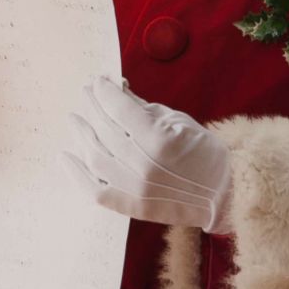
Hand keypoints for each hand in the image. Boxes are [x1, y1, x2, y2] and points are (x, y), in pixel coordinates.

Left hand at [60, 76, 232, 233]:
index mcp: (158, 140)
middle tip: (86, 93)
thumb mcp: (178, 121)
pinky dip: (77, 174)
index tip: (99, 81)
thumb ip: (143, 107)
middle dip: (93, 106)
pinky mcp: (131, 206)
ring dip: (82, 134)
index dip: (105, 92)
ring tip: (75, 119)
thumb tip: (116, 88)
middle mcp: (142, 166)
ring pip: (95, 156)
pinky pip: (96, 191)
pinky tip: (65, 156)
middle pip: (104, 129)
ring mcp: (135, 189)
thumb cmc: (205, 152)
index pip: (118, 109)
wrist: (223, 193)